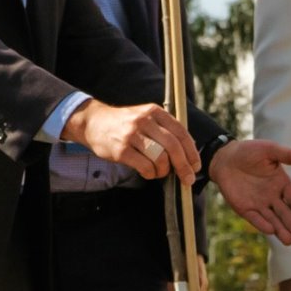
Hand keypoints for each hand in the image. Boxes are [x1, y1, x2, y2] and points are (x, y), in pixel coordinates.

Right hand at [67, 100, 201, 182]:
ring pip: (160, 157)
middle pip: (173, 146)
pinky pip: (144, 166)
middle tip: (187, 179)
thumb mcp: (146, 117)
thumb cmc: (124, 123)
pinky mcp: (121, 150)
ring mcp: (132, 135)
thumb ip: (164, 129)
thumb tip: (187, 152)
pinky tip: (149, 173)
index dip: (191, 151)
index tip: (195, 165)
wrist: (94, 122)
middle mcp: (144, 121)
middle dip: (183, 166)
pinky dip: (151, 174)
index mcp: (155, 112)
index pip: (181, 132)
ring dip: (164, 170)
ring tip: (161, 172)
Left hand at [207, 138, 290, 243]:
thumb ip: (289, 155)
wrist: (224, 157)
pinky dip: (262, 225)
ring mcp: (259, 204)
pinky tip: (270, 230)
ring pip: (273, 220)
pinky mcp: (245, 209)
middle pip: (286, 214)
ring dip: (281, 230)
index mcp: (282, 183)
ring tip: (289, 241)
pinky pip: (255, 218)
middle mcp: (273, 196)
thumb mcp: (270, 150)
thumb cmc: (249, 151)